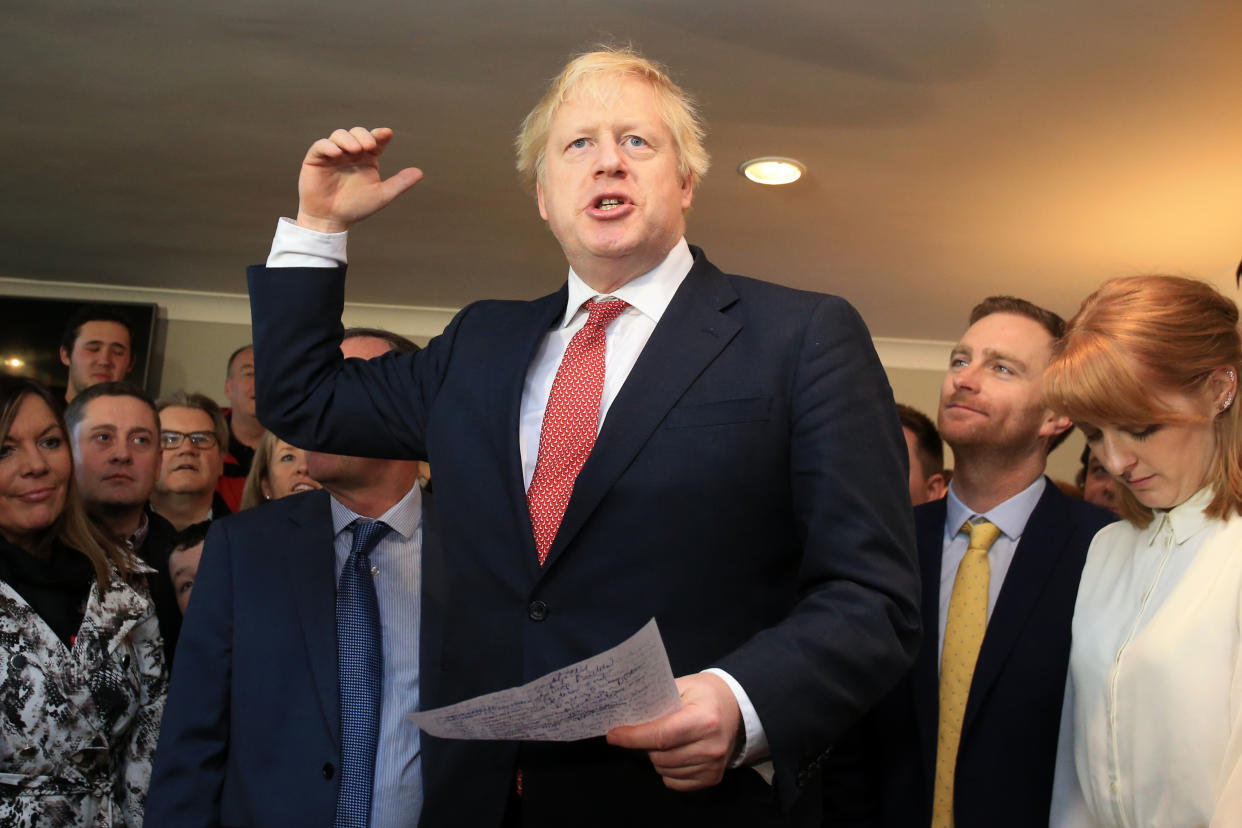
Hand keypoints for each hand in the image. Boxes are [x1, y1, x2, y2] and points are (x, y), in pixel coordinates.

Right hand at [296, 126, 423, 232]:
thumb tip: (420, 172)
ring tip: (355, 150)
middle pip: (357, 133)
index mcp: (368, 159)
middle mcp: (351, 153)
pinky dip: (329, 146)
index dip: (381, 134)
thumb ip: (400, 183)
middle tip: (369, 146)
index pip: (376, 140)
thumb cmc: (356, 207)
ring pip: (340, 135)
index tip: (387, 134)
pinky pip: (321, 145)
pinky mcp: (316, 158)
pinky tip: (337, 153)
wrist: (331, 219)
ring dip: (348, 139)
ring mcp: (334, 154)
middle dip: (364, 135)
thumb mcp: (382, 195)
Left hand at [606, 672, 742, 790]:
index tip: (613, 735)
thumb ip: (657, 700)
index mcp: (703, 719)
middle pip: (659, 756)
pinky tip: (674, 754)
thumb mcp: (683, 686)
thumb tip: (625, 716)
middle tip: (644, 732)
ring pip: (664, 770)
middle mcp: (710, 745)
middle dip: (643, 745)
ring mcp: (713, 765)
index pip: (660, 735)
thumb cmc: (705, 694)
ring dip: (656, 757)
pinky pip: (675, 782)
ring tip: (663, 741)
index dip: (632, 737)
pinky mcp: (712, 777)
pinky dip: (667, 770)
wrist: (736, 707)